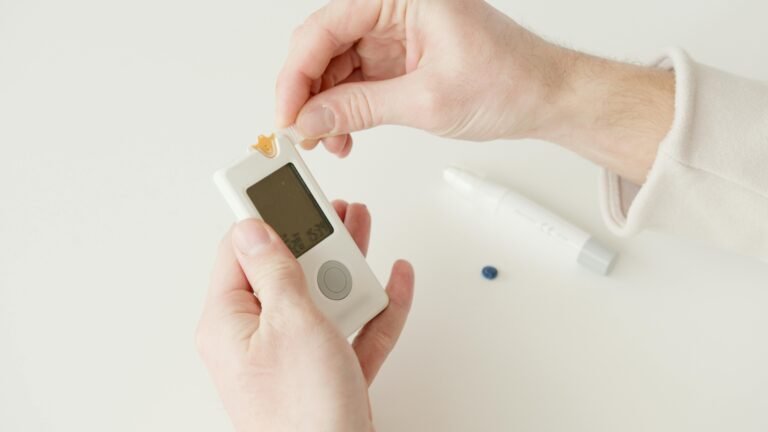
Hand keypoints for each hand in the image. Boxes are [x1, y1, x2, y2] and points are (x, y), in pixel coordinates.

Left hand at [197, 201, 414, 431]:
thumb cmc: (303, 413)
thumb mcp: (290, 322)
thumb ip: (275, 270)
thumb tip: (252, 228)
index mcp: (231, 321)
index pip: (239, 252)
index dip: (262, 216)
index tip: (277, 186)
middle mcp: (258, 338)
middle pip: (287, 272)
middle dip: (316, 237)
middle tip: (333, 206)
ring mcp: (295, 358)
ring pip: (322, 297)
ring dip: (348, 265)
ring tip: (363, 228)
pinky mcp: (328, 374)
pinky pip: (352, 330)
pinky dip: (375, 306)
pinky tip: (393, 280)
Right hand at [276, 0, 563, 150]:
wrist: (544, 97)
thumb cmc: (510, 80)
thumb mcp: (427, 101)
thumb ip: (360, 108)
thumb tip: (311, 118)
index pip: (327, 26)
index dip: (297, 73)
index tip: (287, 112)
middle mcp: (395, 7)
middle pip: (325, 45)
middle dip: (308, 92)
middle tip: (301, 131)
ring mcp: (396, 32)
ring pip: (337, 65)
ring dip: (326, 105)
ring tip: (327, 140)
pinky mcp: (400, 57)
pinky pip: (357, 79)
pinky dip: (346, 108)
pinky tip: (343, 133)